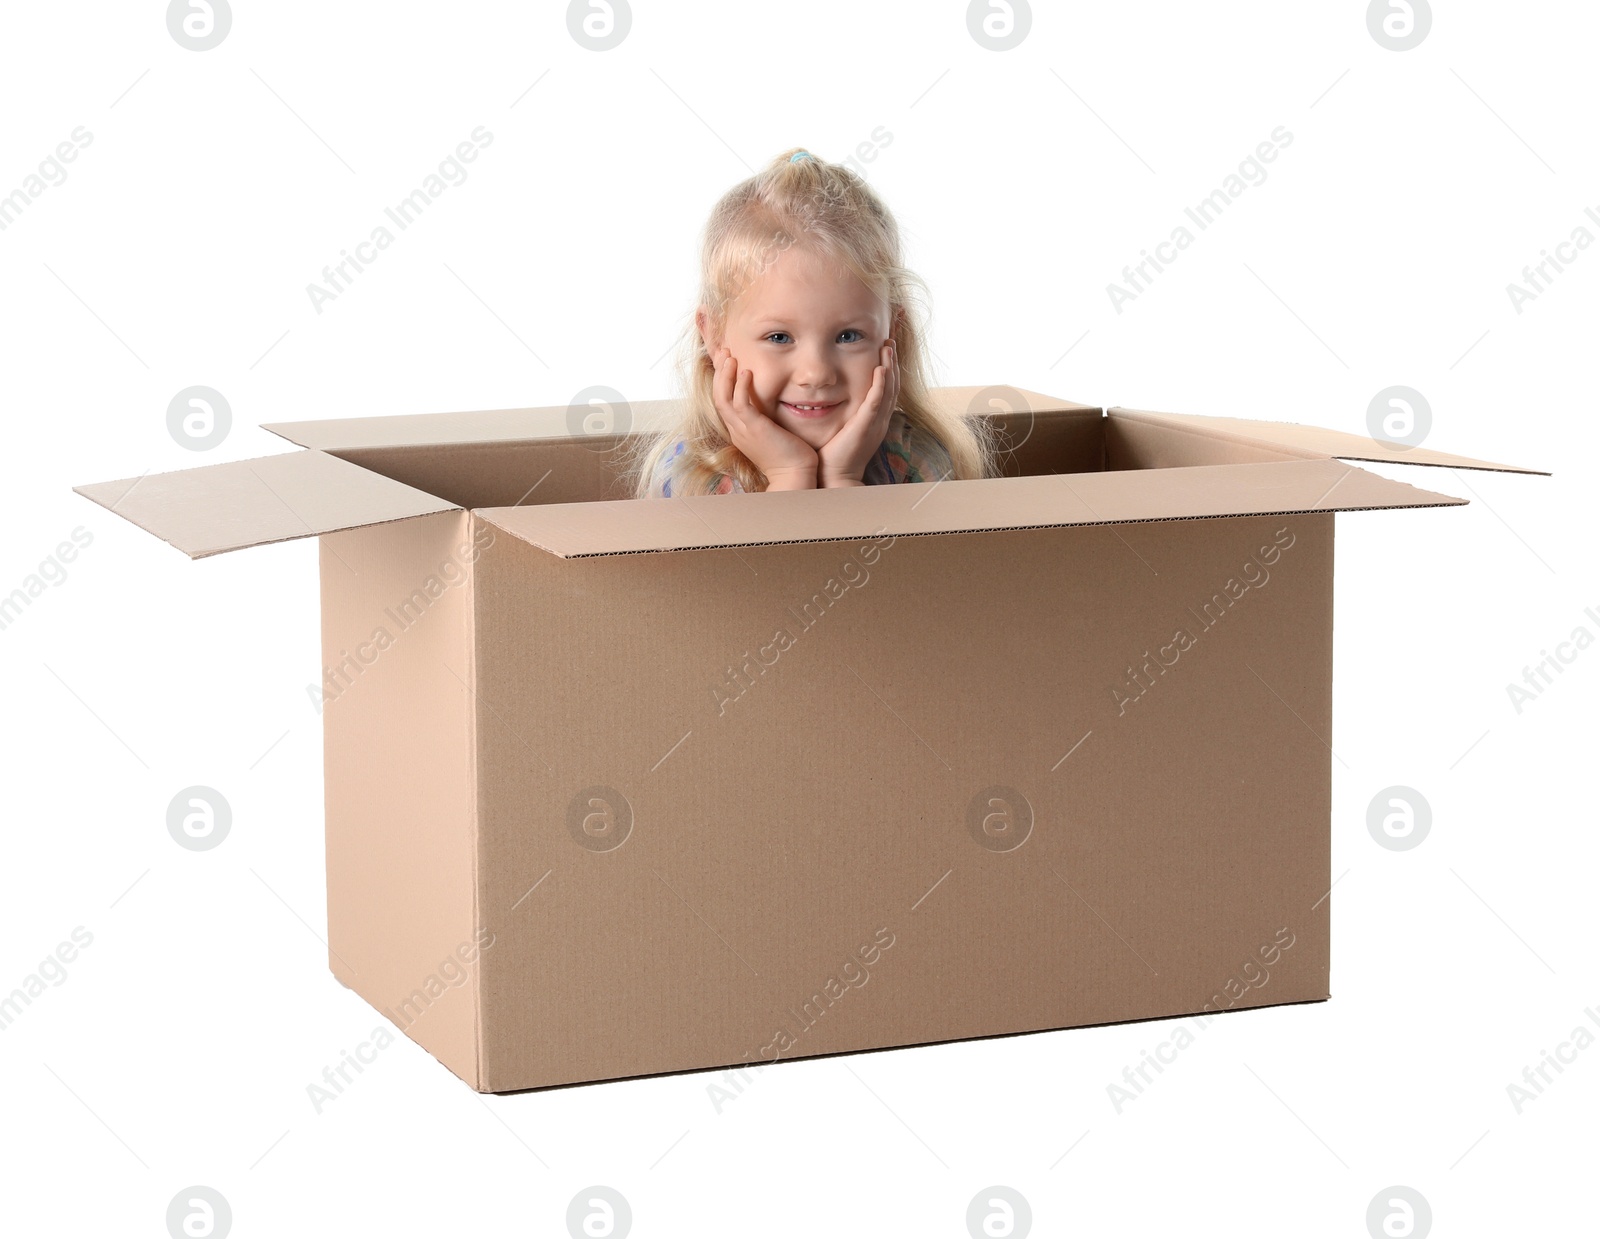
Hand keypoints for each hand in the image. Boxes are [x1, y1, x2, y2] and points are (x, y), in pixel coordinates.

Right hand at [710, 346, 816, 488]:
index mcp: (740, 430)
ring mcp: (743, 430)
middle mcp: (737, 430)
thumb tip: (773, 405)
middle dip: (719, 372)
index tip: (726, 361)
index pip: (723, 400)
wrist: (794, 476)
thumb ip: (768, 419)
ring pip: (723, 398)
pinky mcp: (754, 429)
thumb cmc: (790, 457)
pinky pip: (741, 405)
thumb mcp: (773, 434)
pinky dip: (740, 387)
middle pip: (717, 396)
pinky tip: (747, 372)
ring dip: (725, 375)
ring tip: (730, 356)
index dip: (722, 380)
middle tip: (724, 351)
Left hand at [816, 340, 898, 486]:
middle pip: (892, 386)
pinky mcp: (866, 426)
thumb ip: (840, 413)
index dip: (887, 370)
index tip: (883, 351)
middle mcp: (879, 420)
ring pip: (888, 390)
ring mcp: (875, 423)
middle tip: (889, 342)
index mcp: (874, 421)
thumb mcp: (840, 429)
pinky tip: (881, 368)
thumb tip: (825, 397)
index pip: (885, 390)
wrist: (834, 478)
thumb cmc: (832, 456)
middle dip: (892, 362)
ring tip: (888, 347)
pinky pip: (877, 401)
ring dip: (890, 367)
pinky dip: (881, 384)